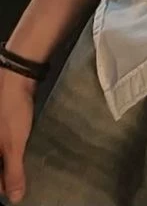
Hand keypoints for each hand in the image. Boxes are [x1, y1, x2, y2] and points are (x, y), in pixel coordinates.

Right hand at [0, 70, 35, 203]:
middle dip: (4, 175)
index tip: (14, 192)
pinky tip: (18, 150)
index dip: (2, 186)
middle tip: (18, 183)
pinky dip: (7, 148)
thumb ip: (13, 172)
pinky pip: (1, 141)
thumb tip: (14, 198)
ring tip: (20, 169)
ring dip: (5, 162)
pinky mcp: (0, 121)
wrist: (14, 76)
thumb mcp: (13, 145)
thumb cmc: (10, 111)